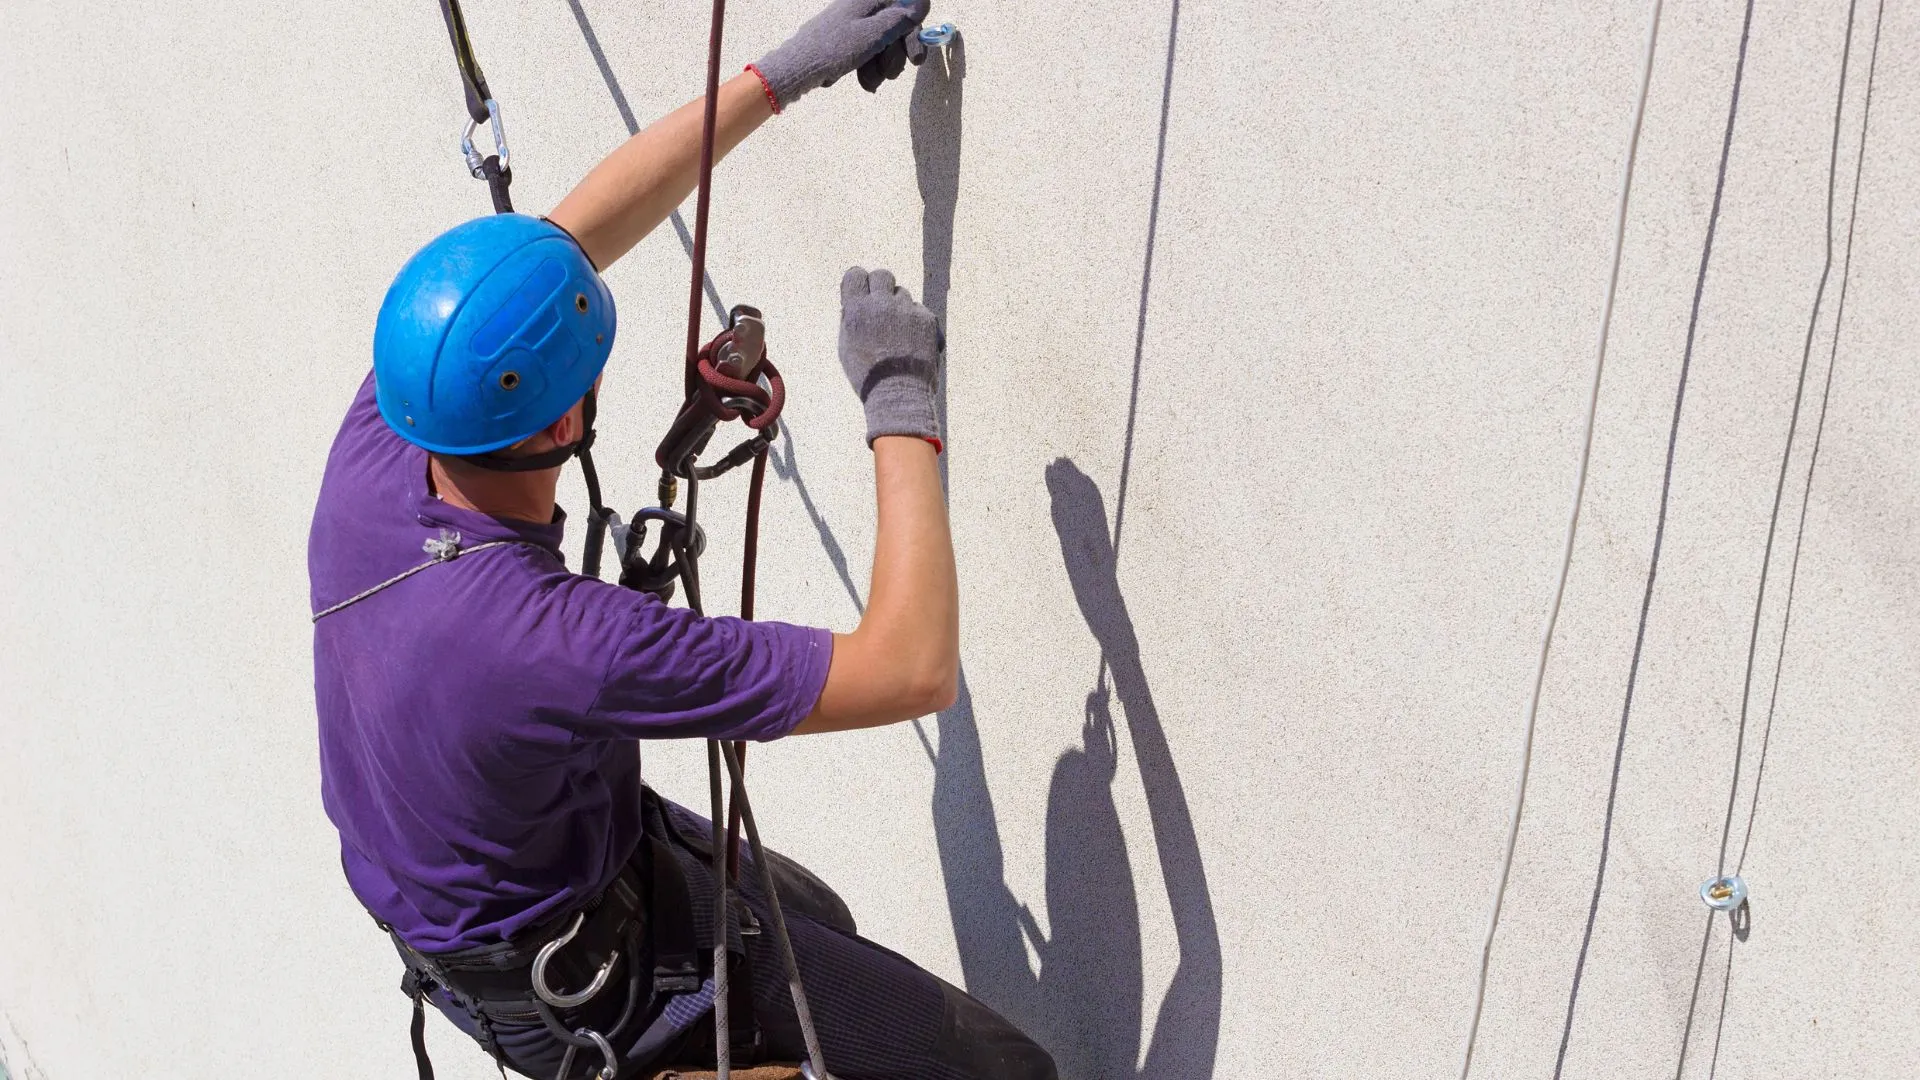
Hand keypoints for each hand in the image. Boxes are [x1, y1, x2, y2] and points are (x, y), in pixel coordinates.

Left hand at [753, 0, 930, 110]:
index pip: (903, 9)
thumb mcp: (873, 35)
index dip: (912, 33)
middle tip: (890, 76)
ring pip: (881, 44)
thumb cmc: (834, 49)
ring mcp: (852, 25)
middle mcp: (862, 8)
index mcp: (868, 0)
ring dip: (881, 66)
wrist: (797, 68)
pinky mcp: (845, 41)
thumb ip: (900, 19)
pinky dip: (868, 67)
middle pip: (894, 29)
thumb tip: (922, 2)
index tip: (915, 59)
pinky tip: (862, 81)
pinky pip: (867, 53)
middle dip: (895, 56)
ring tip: (869, 82)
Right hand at [838, 267, 941, 447]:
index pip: (855, 274)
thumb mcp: (847, 347)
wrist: (898, 394)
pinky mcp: (926, 318)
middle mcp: (880, 304)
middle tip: (882, 304)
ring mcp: (905, 310)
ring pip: (902, 293)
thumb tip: (855, 302)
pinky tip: (912, 341)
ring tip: (897, 334)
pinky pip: (919, 309)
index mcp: (855, 310)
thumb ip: (850, 319)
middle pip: (882, 275)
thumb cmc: (868, 376)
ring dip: (899, 307)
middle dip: (881, 287)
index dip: (859, 282)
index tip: (862, 291)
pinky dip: (916, 321)